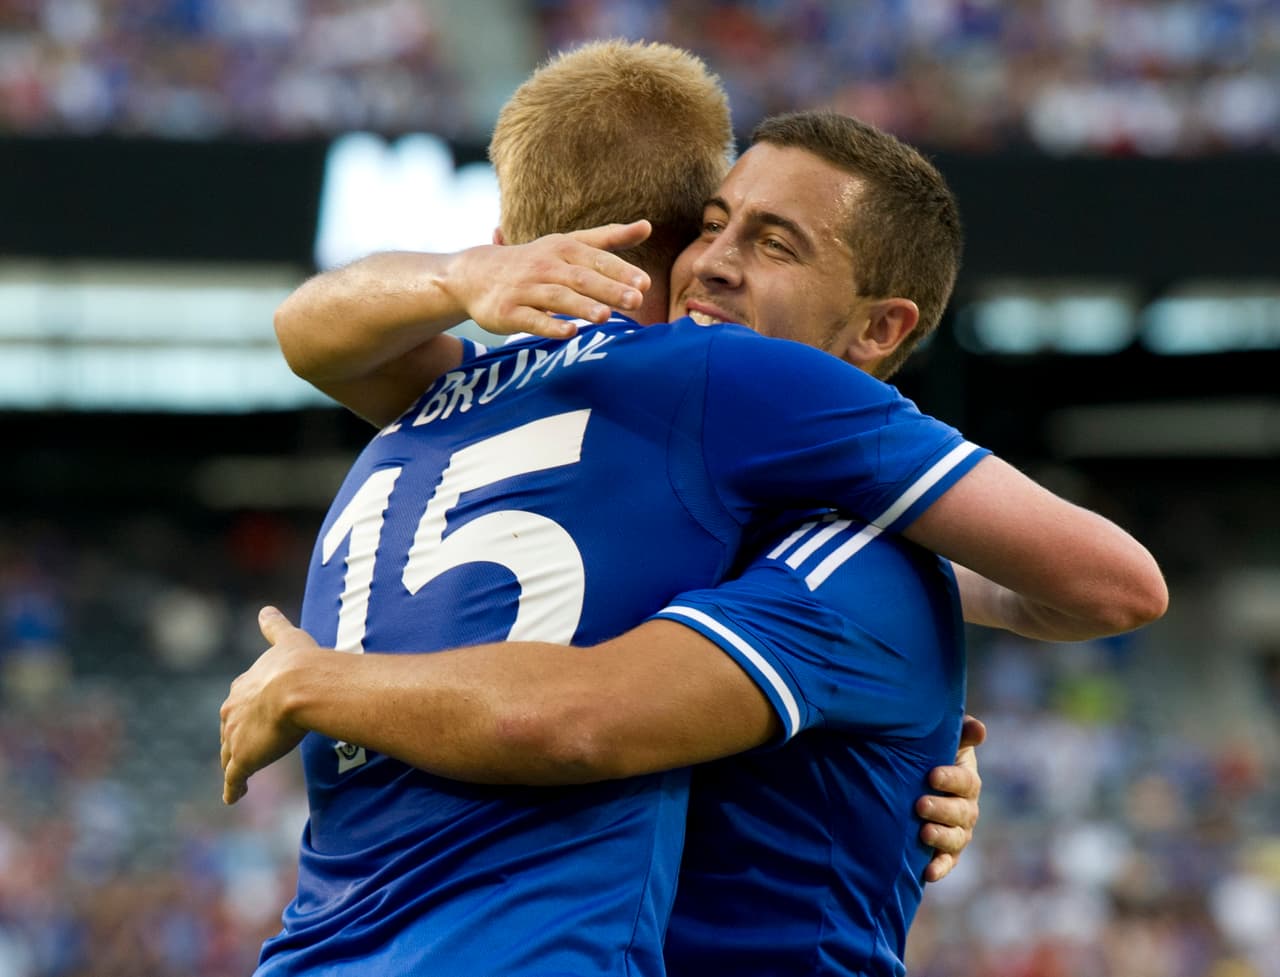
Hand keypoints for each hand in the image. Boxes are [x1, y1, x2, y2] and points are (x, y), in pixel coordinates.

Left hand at [219, 606, 311, 803]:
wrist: (299, 686)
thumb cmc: (298, 663)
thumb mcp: (286, 639)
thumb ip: (273, 627)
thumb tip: (265, 609)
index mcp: (242, 687)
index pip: (238, 703)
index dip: (245, 711)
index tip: (250, 716)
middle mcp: (231, 713)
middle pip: (229, 731)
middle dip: (235, 738)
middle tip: (245, 746)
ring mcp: (235, 738)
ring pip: (229, 755)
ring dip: (234, 764)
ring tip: (238, 774)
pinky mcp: (243, 759)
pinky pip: (235, 779)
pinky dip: (233, 788)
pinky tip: (233, 797)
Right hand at [453, 221, 652, 337]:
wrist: (475, 274)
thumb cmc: (534, 261)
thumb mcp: (568, 244)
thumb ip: (608, 238)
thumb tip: (647, 226)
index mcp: (563, 248)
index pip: (596, 258)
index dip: (620, 271)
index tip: (645, 284)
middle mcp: (545, 266)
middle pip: (581, 278)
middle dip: (609, 289)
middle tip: (636, 301)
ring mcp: (525, 289)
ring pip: (557, 298)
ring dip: (581, 306)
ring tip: (605, 316)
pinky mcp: (508, 311)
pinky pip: (531, 319)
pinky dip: (550, 325)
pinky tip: (569, 332)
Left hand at [917, 714, 985, 881]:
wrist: (916, 785)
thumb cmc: (930, 758)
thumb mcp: (945, 743)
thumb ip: (961, 734)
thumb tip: (978, 728)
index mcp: (967, 781)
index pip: (966, 781)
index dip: (951, 778)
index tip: (931, 775)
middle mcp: (967, 808)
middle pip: (961, 812)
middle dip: (941, 809)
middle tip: (920, 805)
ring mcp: (959, 832)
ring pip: (955, 838)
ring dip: (941, 837)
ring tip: (923, 833)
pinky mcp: (947, 852)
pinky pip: (947, 862)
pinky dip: (939, 868)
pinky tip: (927, 873)